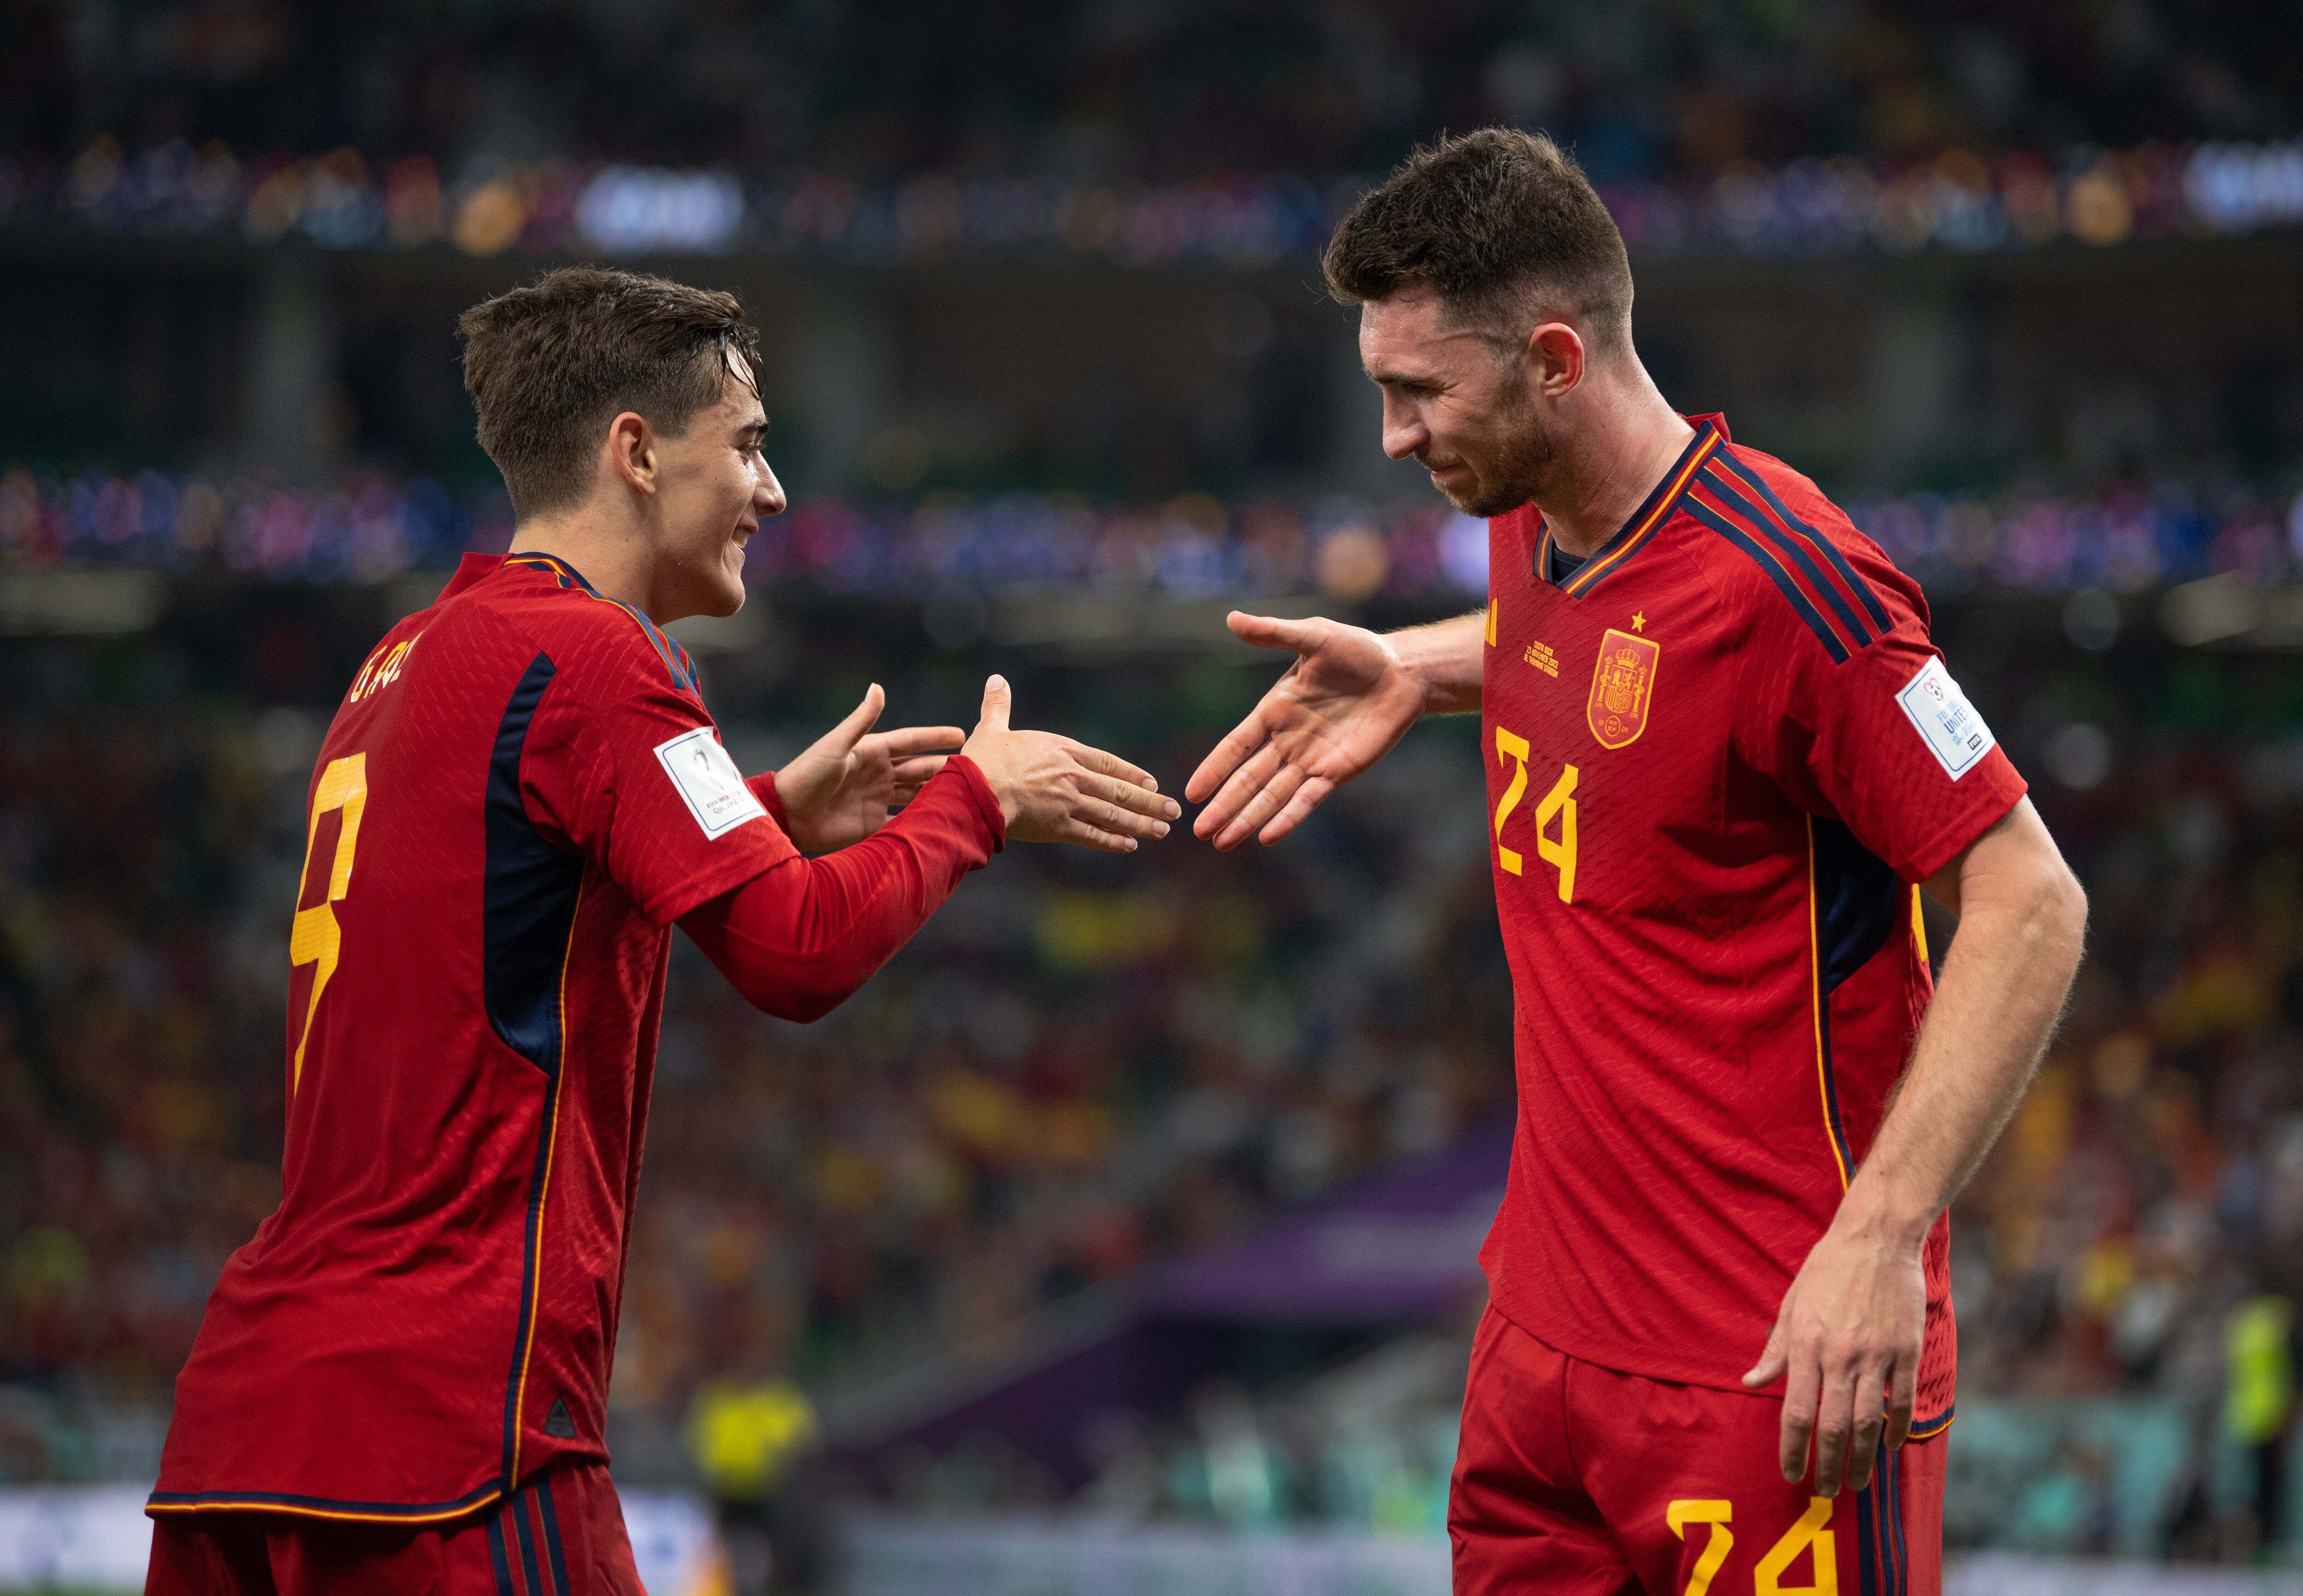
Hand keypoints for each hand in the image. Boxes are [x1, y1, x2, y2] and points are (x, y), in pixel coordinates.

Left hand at [774, 684, 964, 852]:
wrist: (787, 813)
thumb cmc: (809, 774)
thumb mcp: (837, 745)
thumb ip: (861, 720)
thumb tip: (877, 687)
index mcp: (872, 751)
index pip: (911, 741)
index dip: (935, 738)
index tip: (962, 734)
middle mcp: (878, 773)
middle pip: (918, 768)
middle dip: (943, 768)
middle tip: (973, 770)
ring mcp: (876, 798)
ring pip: (915, 793)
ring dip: (935, 793)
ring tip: (962, 795)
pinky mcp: (872, 823)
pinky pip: (902, 820)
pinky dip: (919, 820)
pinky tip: (938, 821)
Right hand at [960, 675, 1177, 851]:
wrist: (976, 791)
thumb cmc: (981, 761)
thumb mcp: (992, 728)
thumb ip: (999, 706)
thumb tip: (996, 679)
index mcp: (1061, 751)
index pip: (1106, 762)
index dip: (1130, 773)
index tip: (1152, 782)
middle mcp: (1072, 776)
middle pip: (1118, 790)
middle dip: (1149, 802)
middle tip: (1174, 810)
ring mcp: (1068, 802)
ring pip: (1112, 814)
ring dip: (1140, 823)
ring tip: (1162, 830)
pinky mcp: (1058, 827)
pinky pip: (1092, 835)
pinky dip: (1112, 841)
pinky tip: (1130, 845)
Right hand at [1185, 612, 1427, 849]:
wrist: (1402, 671)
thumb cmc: (1357, 649)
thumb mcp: (1313, 636)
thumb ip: (1273, 633)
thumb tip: (1231, 618)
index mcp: (1275, 711)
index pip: (1236, 745)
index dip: (1214, 768)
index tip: (1191, 791)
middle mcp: (1288, 740)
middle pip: (1248, 779)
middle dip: (1224, 805)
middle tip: (1198, 831)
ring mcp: (1311, 759)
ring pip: (1272, 795)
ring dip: (1248, 818)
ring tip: (1222, 842)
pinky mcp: (1338, 772)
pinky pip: (1309, 799)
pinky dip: (1289, 818)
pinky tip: (1268, 837)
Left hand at [1741, 1215, 1926, 1495]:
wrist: (1876, 1239)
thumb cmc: (1827, 1269)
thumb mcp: (1791, 1305)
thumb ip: (1775, 1350)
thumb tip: (1750, 1381)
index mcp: (1806, 1345)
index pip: (1795, 1412)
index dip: (1792, 1448)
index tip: (1790, 1473)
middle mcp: (1840, 1355)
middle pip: (1834, 1426)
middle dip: (1828, 1466)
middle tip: (1825, 1492)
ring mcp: (1877, 1355)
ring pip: (1869, 1422)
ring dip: (1863, 1460)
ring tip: (1857, 1483)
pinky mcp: (1906, 1351)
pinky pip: (1903, 1401)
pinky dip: (1897, 1430)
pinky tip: (1889, 1448)